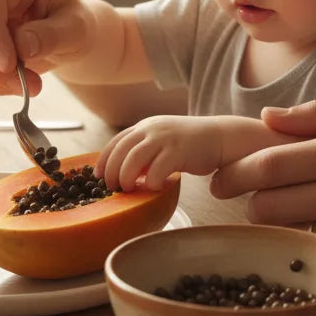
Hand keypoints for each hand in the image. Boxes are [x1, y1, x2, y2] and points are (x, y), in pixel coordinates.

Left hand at [96, 116, 225, 190]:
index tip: (97, 177)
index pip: (116, 142)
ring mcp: (165, 138)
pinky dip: (151, 181)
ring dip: (127, 177)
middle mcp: (151, 129)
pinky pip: (157, 169)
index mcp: (144, 126)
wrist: (219, 137)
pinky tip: (154, 187)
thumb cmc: (189, 145)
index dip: (104, 160)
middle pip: (121, 150)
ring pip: (134, 159)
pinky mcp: (179, 150)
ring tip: (129, 189)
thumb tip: (124, 174)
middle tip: (112, 188)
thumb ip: (143, 152)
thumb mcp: (161, 142)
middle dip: (112, 172)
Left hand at [210, 103, 315, 282]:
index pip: (269, 165)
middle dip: (251, 202)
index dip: (234, 174)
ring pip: (285, 234)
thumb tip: (264, 118)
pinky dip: (304, 247)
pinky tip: (312, 235)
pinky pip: (313, 257)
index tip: (219, 179)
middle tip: (253, 197)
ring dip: (275, 226)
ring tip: (284, 214)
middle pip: (266, 205)